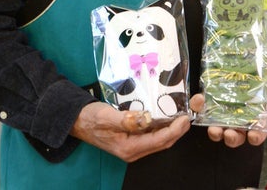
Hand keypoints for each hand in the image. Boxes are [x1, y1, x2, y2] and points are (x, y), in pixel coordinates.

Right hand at [71, 102, 190, 161]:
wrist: (77, 122)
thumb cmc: (90, 119)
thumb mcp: (107, 117)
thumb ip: (127, 119)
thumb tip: (146, 118)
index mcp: (128, 148)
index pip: (159, 140)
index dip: (174, 130)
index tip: (185, 119)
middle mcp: (133, 151)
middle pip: (163, 142)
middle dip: (178, 130)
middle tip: (189, 115)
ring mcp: (133, 147)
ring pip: (159, 140)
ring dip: (173, 129)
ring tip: (182, 115)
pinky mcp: (133, 140)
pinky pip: (153, 136)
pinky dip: (163, 127)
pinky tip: (168, 116)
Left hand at [193, 57, 266, 147]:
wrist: (250, 49)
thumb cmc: (266, 67)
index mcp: (258, 114)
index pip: (258, 131)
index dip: (256, 136)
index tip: (253, 135)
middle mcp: (240, 116)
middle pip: (236, 136)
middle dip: (233, 138)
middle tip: (230, 133)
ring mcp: (223, 109)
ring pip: (218, 129)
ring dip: (215, 133)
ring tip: (214, 128)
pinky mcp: (209, 99)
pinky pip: (201, 107)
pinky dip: (198, 106)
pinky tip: (200, 100)